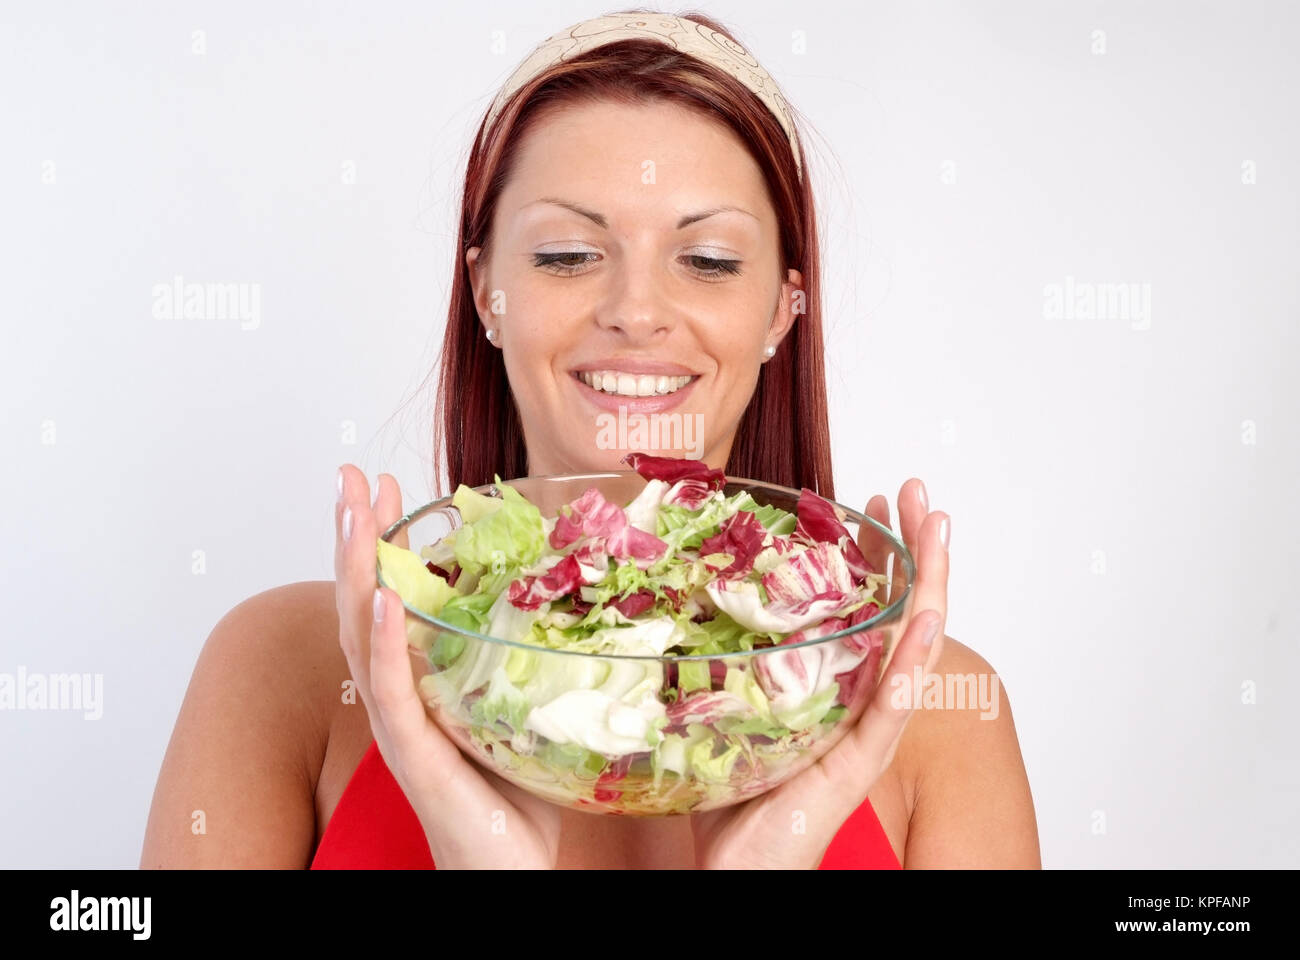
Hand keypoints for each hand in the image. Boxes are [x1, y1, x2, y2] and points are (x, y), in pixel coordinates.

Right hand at [334, 464, 563, 867]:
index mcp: (423, 680)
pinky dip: (384, 644)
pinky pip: (394, 693)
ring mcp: (401, 725)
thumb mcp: (531, 707)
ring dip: (357, 570)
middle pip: (363, 601)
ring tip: (352, 513)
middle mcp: (401, 696)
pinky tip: (382, 599)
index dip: (385, 540)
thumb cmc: (520, 796)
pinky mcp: (415, 757)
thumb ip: (541, 657)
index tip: (386, 485)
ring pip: (363, 636)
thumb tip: (588, 598)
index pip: (392, 596)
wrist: (512, 872)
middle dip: (355, 535)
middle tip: (349, 474)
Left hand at [689, 478, 948, 868]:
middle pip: (894, 613)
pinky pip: (889, 710)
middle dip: (909, 550)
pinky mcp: (856, 766)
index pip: (858, 604)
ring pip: (907, 649)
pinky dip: (911, 664)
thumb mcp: (715, 703)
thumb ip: (711, 656)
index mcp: (824, 683)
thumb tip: (675, 595)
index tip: (866, 502)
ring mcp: (861, 732)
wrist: (733, 870)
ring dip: (927, 585)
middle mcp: (852, 701)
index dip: (868, 553)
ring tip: (938, 531)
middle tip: (916, 491)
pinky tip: (928, 621)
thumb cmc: (724, 793)